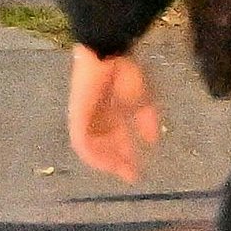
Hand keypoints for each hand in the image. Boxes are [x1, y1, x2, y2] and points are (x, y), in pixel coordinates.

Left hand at [68, 44, 162, 184]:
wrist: (107, 54)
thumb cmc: (123, 71)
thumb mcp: (141, 100)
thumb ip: (146, 120)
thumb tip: (153, 141)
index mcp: (110, 113)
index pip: (116, 139)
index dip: (126, 156)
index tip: (137, 173)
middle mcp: (96, 119)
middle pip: (103, 147)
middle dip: (116, 162)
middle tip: (130, 175)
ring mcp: (85, 118)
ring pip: (91, 148)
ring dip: (105, 161)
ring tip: (119, 170)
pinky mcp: (77, 116)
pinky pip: (80, 142)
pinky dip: (92, 154)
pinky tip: (104, 163)